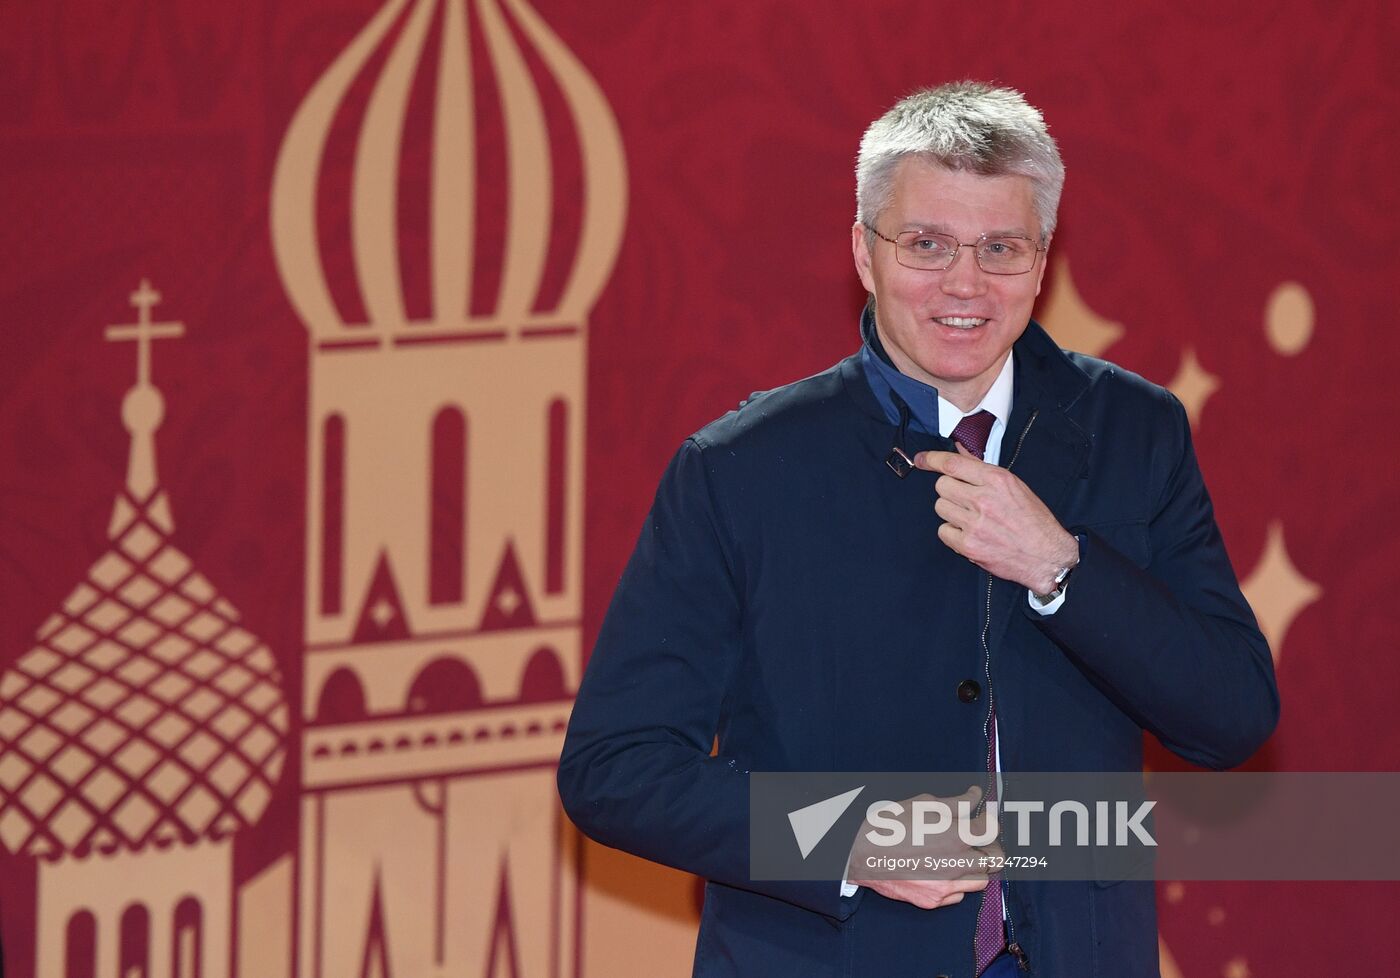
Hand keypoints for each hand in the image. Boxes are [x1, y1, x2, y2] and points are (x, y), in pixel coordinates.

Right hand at [846, 786, 1003, 909]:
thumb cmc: (889, 825)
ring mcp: (947, 886)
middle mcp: (957, 864)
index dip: (989, 819)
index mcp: (957, 836)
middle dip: (991, 846)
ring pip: (981, 881)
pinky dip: (956, 885)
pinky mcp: (934, 901)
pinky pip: (959, 896)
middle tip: (977, 840)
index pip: (993, 829)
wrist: (860, 855)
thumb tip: (975, 795)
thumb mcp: (922, 804)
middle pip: (996, 859)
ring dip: (975, 867)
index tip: (982, 817)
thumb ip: (956, 802)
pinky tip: (941, 872)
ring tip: (958, 857)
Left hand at [914, 445, 1077, 593]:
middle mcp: (984, 500)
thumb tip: (959, 451)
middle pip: (942, 486)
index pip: (953, 464)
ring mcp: (974, 523)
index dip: (932, 459)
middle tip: (965, 499)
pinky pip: (943, 531)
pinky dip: (952, 532)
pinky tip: (969, 533)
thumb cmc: (1034, 521)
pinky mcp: (968, 545)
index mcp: (997, 480)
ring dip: (951, 511)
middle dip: (950, 490)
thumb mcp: (1014, 486)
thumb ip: (982, 470)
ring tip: (971, 517)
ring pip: (940, 507)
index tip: (922, 459)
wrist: (1047, 555)